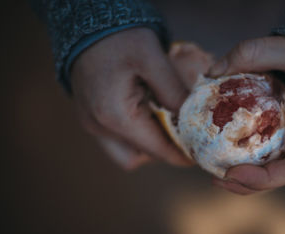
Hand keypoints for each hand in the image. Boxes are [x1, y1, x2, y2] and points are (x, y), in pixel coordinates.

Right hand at [71, 28, 190, 168]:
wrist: (87, 25)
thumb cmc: (120, 39)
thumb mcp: (152, 58)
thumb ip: (173, 91)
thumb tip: (190, 119)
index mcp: (115, 116)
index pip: (156, 149)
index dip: (180, 154)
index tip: (197, 153)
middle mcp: (99, 127)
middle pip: (139, 157)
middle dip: (163, 150)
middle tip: (181, 134)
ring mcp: (91, 124)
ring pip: (125, 153)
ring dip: (147, 145)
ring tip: (163, 122)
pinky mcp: (89, 118)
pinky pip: (115, 140)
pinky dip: (134, 135)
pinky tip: (146, 114)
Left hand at [209, 36, 284, 193]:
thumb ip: (251, 53)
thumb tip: (211, 73)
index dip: (264, 178)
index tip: (232, 172)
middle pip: (284, 174)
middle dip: (250, 183)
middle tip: (218, 180)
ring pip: (279, 168)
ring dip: (249, 176)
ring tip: (217, 173)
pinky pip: (276, 154)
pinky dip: (253, 159)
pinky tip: (228, 155)